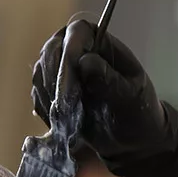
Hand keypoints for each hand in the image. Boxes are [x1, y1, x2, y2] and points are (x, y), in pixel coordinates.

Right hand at [31, 20, 177, 176]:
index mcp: (103, 44)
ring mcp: (64, 73)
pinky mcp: (55, 94)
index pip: (76, 34)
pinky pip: (39, 95)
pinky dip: (45, 110)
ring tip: (67, 119)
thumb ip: (109, 80)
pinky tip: (62, 123)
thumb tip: (85, 61)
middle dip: (54, 81)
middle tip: (64, 110)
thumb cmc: (138, 115)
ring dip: (48, 98)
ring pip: (41, 73)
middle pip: (51, 51)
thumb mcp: (130, 97)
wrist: (131, 142)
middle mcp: (80, 52)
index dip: (67, 58)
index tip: (67, 92)